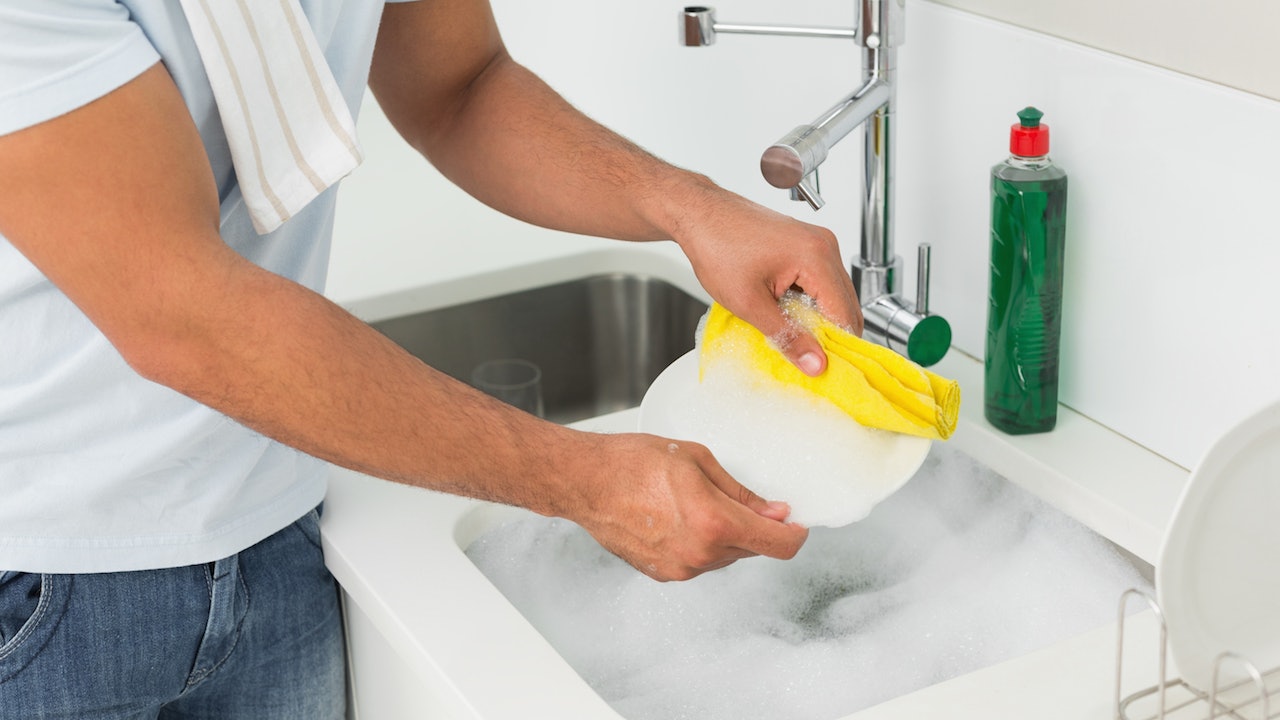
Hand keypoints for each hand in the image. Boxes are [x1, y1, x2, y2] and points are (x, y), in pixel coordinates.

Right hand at [566, 433, 807, 580]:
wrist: (585, 482)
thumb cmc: (632, 462)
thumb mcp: (697, 461)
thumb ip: (741, 492)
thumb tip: (774, 512)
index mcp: (715, 522)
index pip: (778, 544)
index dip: (795, 534)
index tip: (797, 524)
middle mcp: (701, 553)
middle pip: (753, 549)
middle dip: (754, 526)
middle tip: (738, 498)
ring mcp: (681, 568)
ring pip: (726, 556)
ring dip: (726, 535)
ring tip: (693, 502)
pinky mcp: (664, 574)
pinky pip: (700, 561)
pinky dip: (701, 542)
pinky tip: (678, 517)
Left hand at [671, 182, 862, 375]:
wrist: (699, 215)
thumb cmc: (717, 248)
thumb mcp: (749, 303)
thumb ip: (786, 336)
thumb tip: (814, 364)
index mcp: (816, 256)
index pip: (845, 313)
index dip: (838, 346)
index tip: (825, 369)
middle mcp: (824, 245)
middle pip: (846, 304)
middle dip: (831, 334)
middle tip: (809, 359)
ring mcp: (817, 242)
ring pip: (835, 294)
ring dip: (820, 319)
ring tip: (794, 335)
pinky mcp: (807, 245)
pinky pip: (822, 282)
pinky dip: (811, 302)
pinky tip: (789, 314)